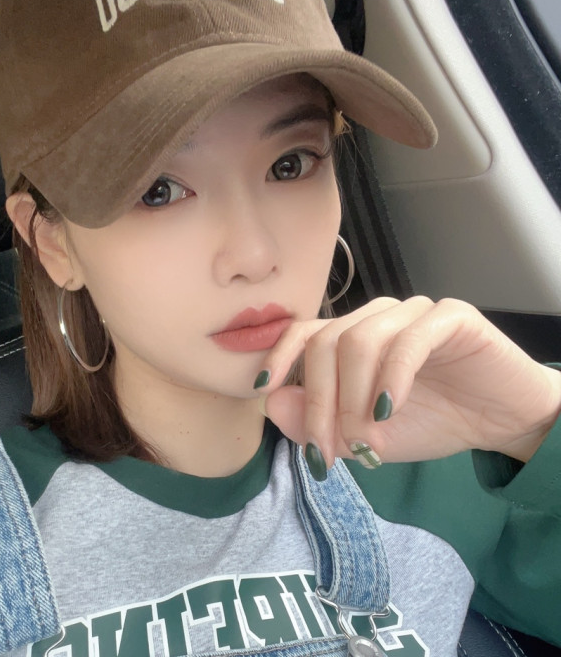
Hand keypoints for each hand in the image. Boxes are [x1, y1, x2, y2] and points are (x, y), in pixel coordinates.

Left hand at [256, 297, 560, 468]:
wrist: (499, 421)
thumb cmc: (430, 421)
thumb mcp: (365, 436)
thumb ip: (318, 422)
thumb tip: (271, 404)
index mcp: (352, 337)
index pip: (303, 333)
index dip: (277, 357)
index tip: (261, 390)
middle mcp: (376, 317)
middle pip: (326, 343)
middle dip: (319, 401)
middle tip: (327, 449)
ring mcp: (412, 312)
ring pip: (360, 340)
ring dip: (353, 395)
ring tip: (365, 436)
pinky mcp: (450, 317)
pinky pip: (409, 340)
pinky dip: (391, 378)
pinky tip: (389, 410)